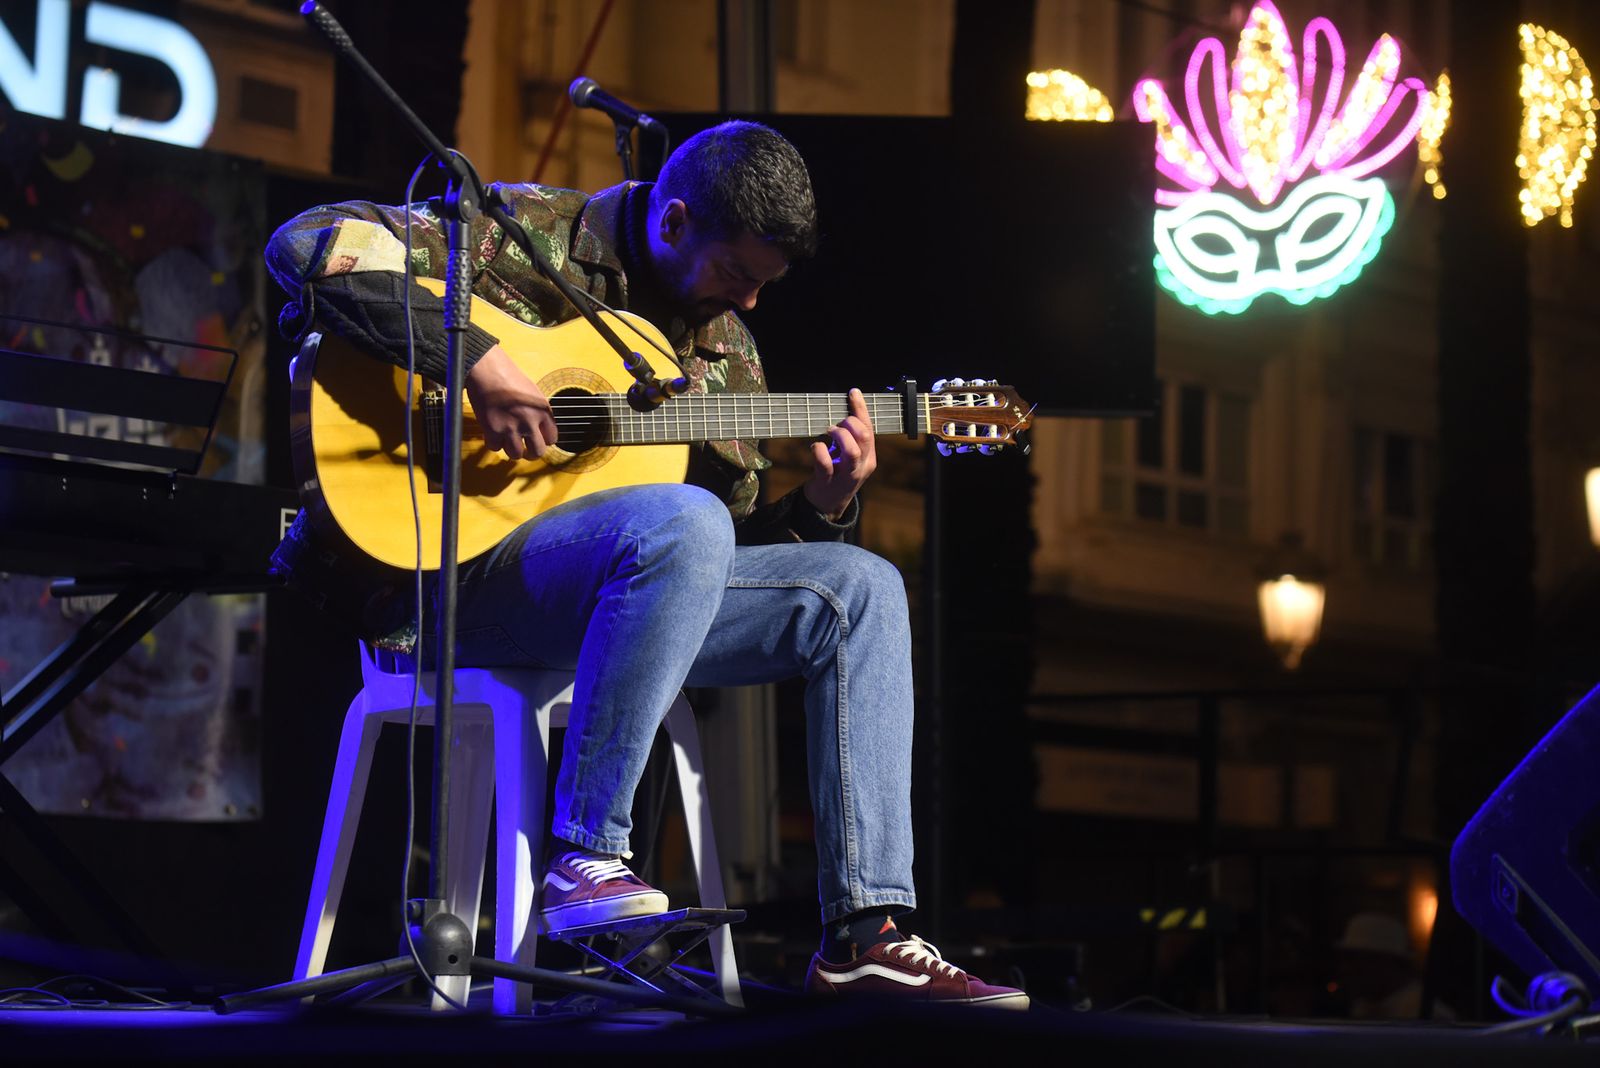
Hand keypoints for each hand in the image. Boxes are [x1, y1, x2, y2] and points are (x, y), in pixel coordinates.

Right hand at [465, 344, 557, 458]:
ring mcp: (512, 428)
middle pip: (537, 452)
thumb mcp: (533, 393)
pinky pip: (495, 447)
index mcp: (543, 411)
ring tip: (508, 442)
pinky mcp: (493, 430)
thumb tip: (539, 428)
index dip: (544, 441)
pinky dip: (493, 443)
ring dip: (512, 451)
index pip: (552, 439)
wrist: (487, 370)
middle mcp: (530, 422)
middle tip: (526, 451)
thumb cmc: (508, 376)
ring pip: (516, 454)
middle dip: (531, 453)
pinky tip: (493, 434)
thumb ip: (538, 412)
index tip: (538, 440)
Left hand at [804, 388, 876, 519]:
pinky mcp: (828, 483)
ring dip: (838, 435)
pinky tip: (816, 446)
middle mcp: (861, 467)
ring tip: (828, 432)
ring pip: (851, 452)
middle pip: (864, 438)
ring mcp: (846, 477)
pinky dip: (819, 450)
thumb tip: (847, 408)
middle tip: (836, 424)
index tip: (852, 393)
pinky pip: (826, 464)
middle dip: (850, 423)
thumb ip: (851, 437)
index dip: (861, 409)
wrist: (828, 506)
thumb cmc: (837, 474)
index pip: (870, 429)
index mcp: (869, 458)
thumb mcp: (850, 457)